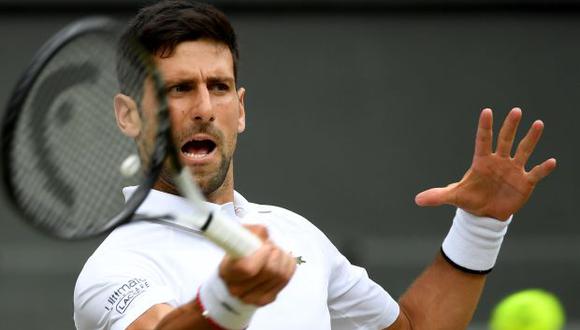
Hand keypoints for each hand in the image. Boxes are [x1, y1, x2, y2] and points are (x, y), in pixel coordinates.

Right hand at [219, 225, 296, 305]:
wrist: (240, 268)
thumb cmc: (240, 250)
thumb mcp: (242, 235)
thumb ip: (252, 232)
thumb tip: (264, 234)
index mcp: (227, 271)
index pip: (247, 268)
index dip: (261, 254)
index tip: (266, 245)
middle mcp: (237, 289)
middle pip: (269, 271)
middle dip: (275, 252)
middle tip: (271, 245)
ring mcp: (252, 297)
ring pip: (280, 275)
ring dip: (282, 258)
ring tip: (275, 251)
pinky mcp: (267, 299)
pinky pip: (286, 280)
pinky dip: (287, 266)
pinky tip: (281, 260)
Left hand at [415, 107, 555, 219]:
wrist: (486, 214)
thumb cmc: (470, 199)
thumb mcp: (454, 197)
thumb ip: (437, 196)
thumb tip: (417, 200)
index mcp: (481, 161)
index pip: (483, 140)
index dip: (485, 127)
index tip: (487, 111)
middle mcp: (499, 161)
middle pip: (505, 140)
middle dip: (510, 126)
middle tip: (516, 111)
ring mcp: (513, 170)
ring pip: (523, 150)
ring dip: (531, 139)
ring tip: (538, 124)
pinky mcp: (525, 182)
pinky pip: (536, 173)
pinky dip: (543, 168)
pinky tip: (552, 161)